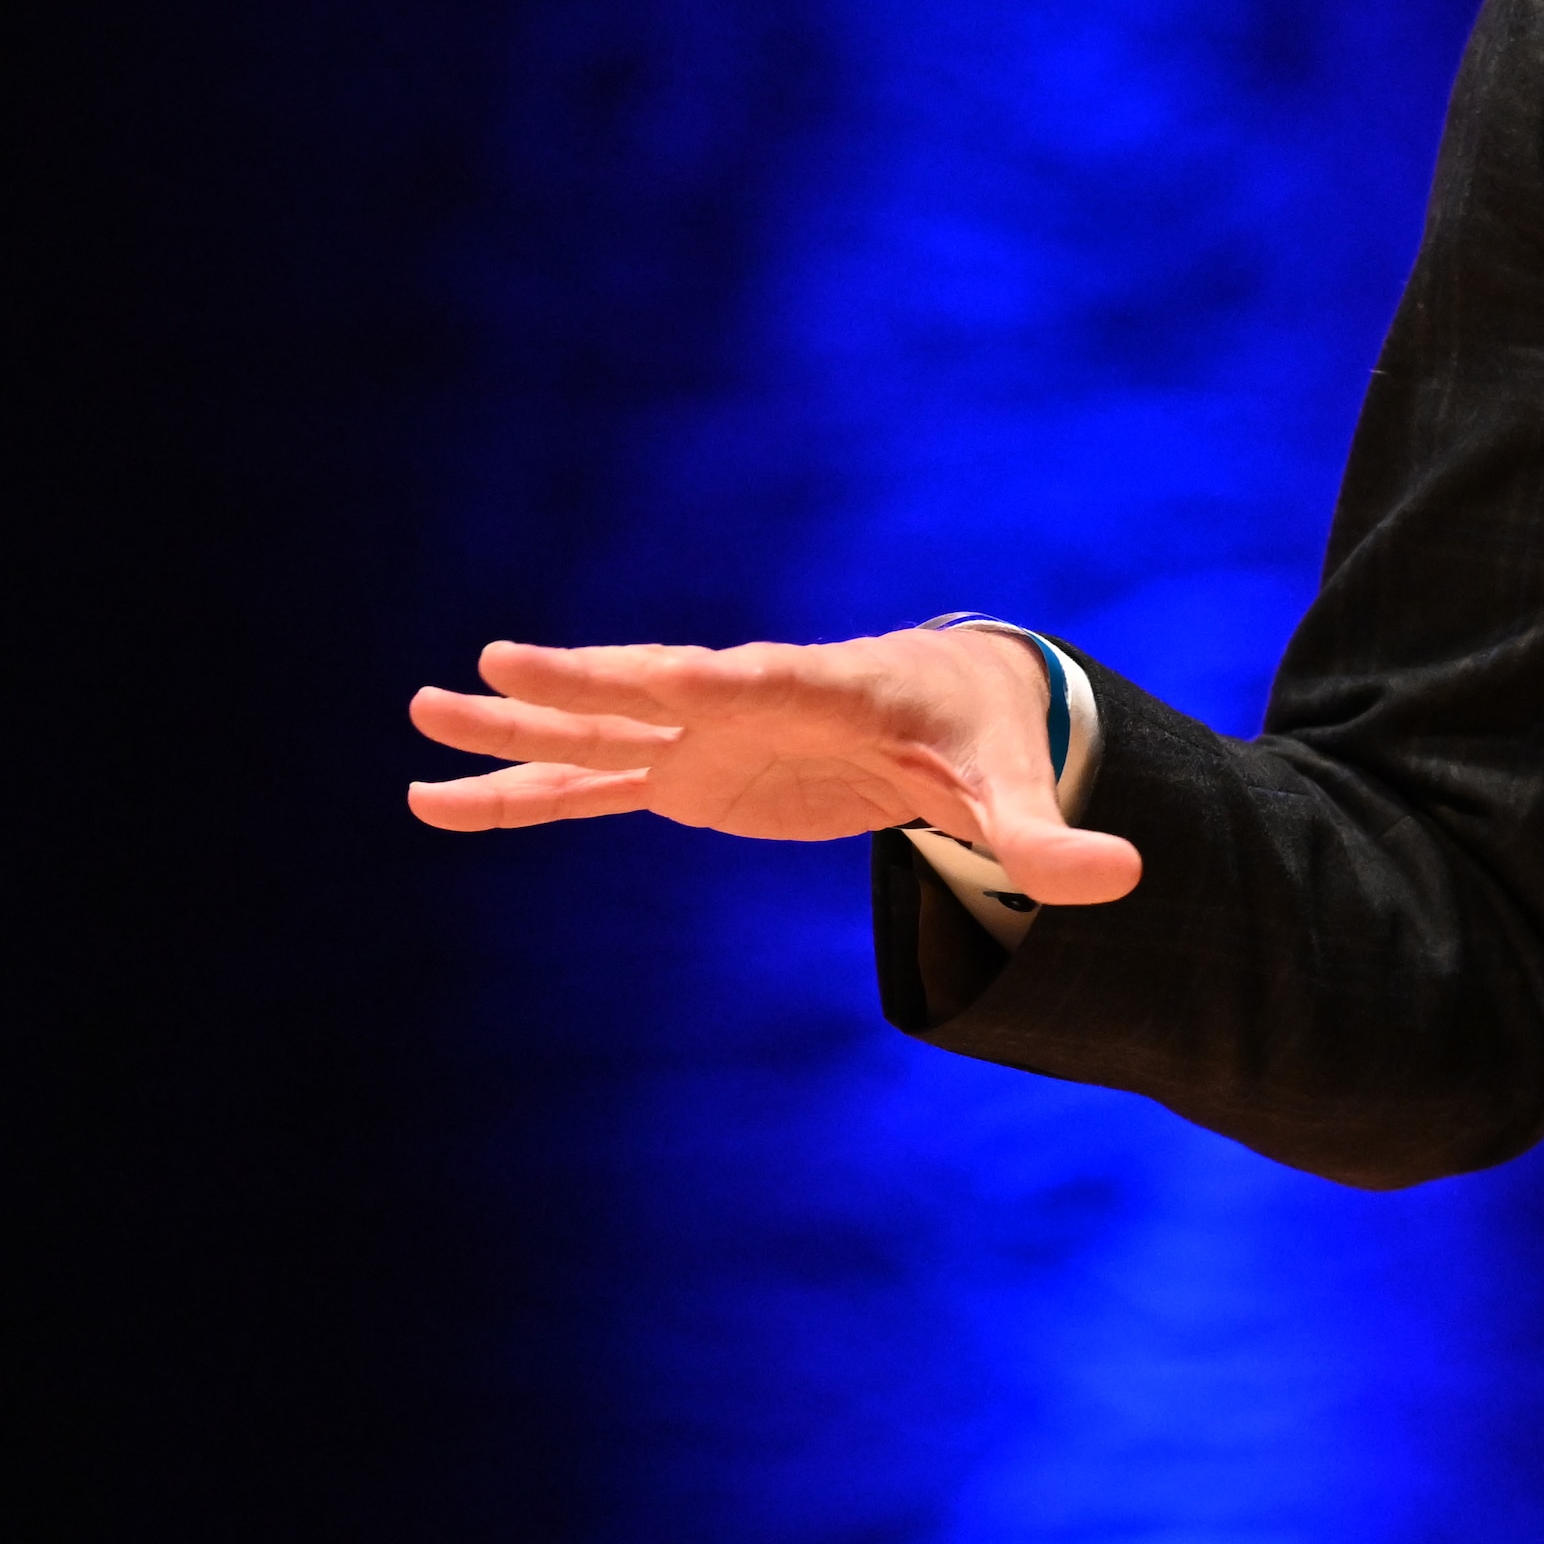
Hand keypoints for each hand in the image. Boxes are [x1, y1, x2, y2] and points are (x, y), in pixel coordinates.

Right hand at [403, 629, 1142, 904]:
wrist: (962, 705)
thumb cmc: (988, 737)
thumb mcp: (1016, 788)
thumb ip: (1052, 840)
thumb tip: (1126, 875)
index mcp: (820, 688)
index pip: (745, 681)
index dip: (684, 680)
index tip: (617, 671)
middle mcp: (746, 701)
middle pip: (650, 688)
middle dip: (576, 681)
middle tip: (487, 667)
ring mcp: (705, 738)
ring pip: (597, 733)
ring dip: (514, 730)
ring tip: (417, 716)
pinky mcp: (689, 776)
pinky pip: (589, 788)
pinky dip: (518, 796)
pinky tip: (435, 800)